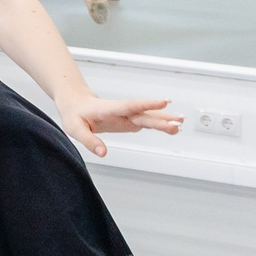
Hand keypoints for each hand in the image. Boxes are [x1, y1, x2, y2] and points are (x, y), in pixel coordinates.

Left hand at [60, 94, 181, 156]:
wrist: (76, 104)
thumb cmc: (75, 114)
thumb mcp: (75, 129)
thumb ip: (90, 141)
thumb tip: (103, 153)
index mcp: (108, 109)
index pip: (129, 106)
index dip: (146, 104)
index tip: (162, 102)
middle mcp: (121, 111)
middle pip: (143, 114)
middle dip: (160, 118)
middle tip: (177, 122)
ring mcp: (127, 115)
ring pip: (148, 117)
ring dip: (164, 120)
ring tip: (180, 123)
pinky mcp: (129, 121)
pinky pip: (147, 122)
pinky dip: (159, 124)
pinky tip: (172, 127)